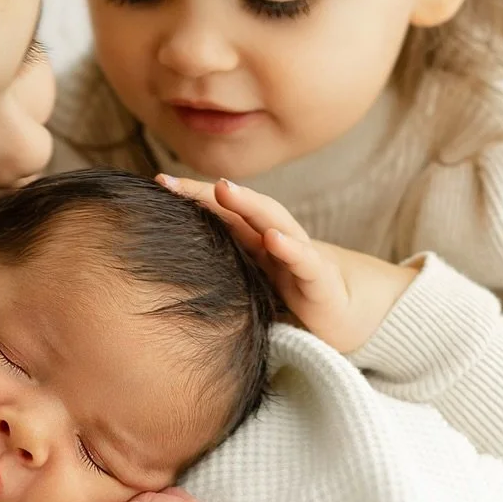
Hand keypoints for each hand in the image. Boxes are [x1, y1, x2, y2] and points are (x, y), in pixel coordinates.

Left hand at [156, 174, 414, 355]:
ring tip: (225, 190)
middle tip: (171, 181)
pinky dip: (291, 248)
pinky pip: (305, 261)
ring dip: (250, 204)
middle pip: (239, 210)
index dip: (190, 198)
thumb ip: (220, 277)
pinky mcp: (321, 280)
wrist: (345, 320)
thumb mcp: (249, 289)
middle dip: (207, 192)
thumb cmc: (291, 303)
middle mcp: (273, 242)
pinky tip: (273, 238)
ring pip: (274, 222)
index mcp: (252, 244)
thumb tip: (163, 279)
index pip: (219, 214)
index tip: (157, 184)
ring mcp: (298, 257)